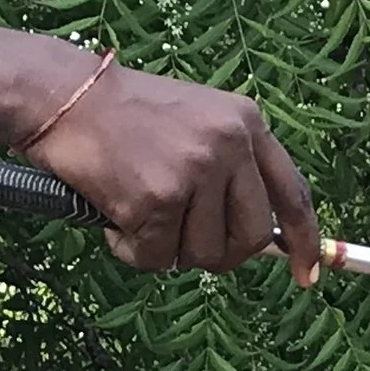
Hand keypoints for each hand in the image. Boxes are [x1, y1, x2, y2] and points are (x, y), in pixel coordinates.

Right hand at [28, 59, 321, 284]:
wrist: (63, 96)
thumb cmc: (123, 116)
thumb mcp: (196, 122)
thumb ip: (230, 168)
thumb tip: (259, 238)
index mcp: (245, 122)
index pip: (292, 192)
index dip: (305, 240)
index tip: (306, 274)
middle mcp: (229, 144)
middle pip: (252, 237)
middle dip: (219, 255)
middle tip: (181, 244)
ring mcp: (195, 171)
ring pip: (203, 254)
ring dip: (167, 251)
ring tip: (137, 217)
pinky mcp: (157, 198)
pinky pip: (156, 258)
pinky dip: (131, 251)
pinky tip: (115, 220)